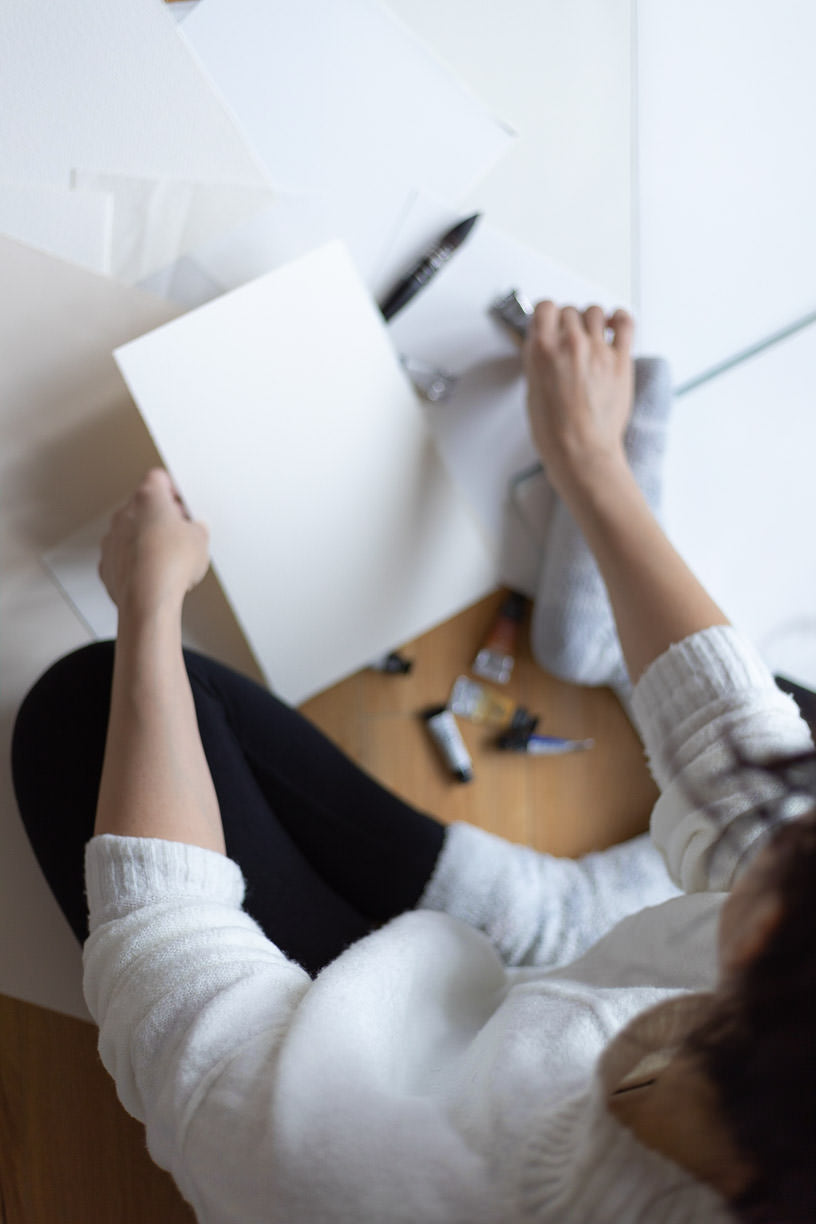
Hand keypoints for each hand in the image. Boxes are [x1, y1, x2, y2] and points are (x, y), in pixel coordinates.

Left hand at [99, 469, 209, 614]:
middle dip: (161, 516)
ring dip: (147, 539)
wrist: (148, 600)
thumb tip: (195, 530)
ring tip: (168, 556)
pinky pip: (122, 555)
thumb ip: (196, 527)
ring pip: (130, 530)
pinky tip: (153, 573)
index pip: (159, 478)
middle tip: (181, 531)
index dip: (174, 489)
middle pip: (143, 505)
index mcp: (147, 498)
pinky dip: (135, 561)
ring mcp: (112, 539)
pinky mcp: (107, 564)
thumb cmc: (170, 566)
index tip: (182, 502)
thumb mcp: (200, 539)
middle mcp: (124, 514)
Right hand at [523, 302, 634, 489]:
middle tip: (568, 335)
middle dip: (567, 321)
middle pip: (569, 310)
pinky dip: (620, 318)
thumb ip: (538, 362)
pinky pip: (625, 323)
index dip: (546, 314)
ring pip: (595, 312)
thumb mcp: (531, 391)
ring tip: (591, 332)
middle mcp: (570, 344)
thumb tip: (545, 347)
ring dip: (590, 319)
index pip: (545, 308)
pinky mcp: (620, 360)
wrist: (581, 452)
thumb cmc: (554, 432)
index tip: (549, 320)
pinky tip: (615, 324)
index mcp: (542, 351)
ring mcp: (598, 350)